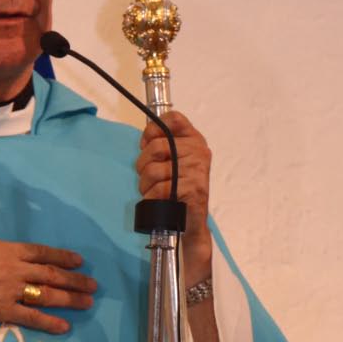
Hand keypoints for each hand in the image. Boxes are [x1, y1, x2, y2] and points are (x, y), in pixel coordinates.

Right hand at [0, 188, 96, 335]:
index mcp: (2, 249)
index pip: (39, 252)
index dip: (61, 256)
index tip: (78, 260)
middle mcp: (11, 270)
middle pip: (50, 274)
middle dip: (74, 280)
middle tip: (93, 285)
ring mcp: (7, 292)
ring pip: (46, 296)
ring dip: (70, 299)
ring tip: (87, 303)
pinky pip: (30, 318)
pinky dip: (49, 323)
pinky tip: (64, 327)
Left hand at [136, 110, 212, 283]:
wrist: (190, 223)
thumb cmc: (177, 190)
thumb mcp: (172, 161)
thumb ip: (162, 145)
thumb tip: (146, 137)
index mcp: (194, 140)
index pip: (173, 118)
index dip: (152, 130)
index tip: (147, 144)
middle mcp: (199, 151)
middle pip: (156, 146)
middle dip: (142, 164)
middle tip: (146, 176)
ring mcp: (198, 170)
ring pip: (154, 169)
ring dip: (145, 184)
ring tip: (152, 190)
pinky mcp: (193, 189)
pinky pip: (159, 188)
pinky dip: (152, 196)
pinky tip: (157, 200)